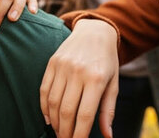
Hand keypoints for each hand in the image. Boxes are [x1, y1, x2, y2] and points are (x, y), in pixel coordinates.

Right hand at [40, 19, 118, 137]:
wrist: (95, 32)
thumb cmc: (107, 61)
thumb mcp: (113, 84)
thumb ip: (108, 110)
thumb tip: (107, 135)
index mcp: (96, 79)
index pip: (84, 114)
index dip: (79, 134)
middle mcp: (78, 72)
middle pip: (66, 111)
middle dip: (65, 132)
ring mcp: (63, 66)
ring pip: (52, 102)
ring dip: (54, 122)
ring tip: (60, 132)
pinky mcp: (52, 62)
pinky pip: (44, 89)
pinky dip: (44, 107)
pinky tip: (49, 118)